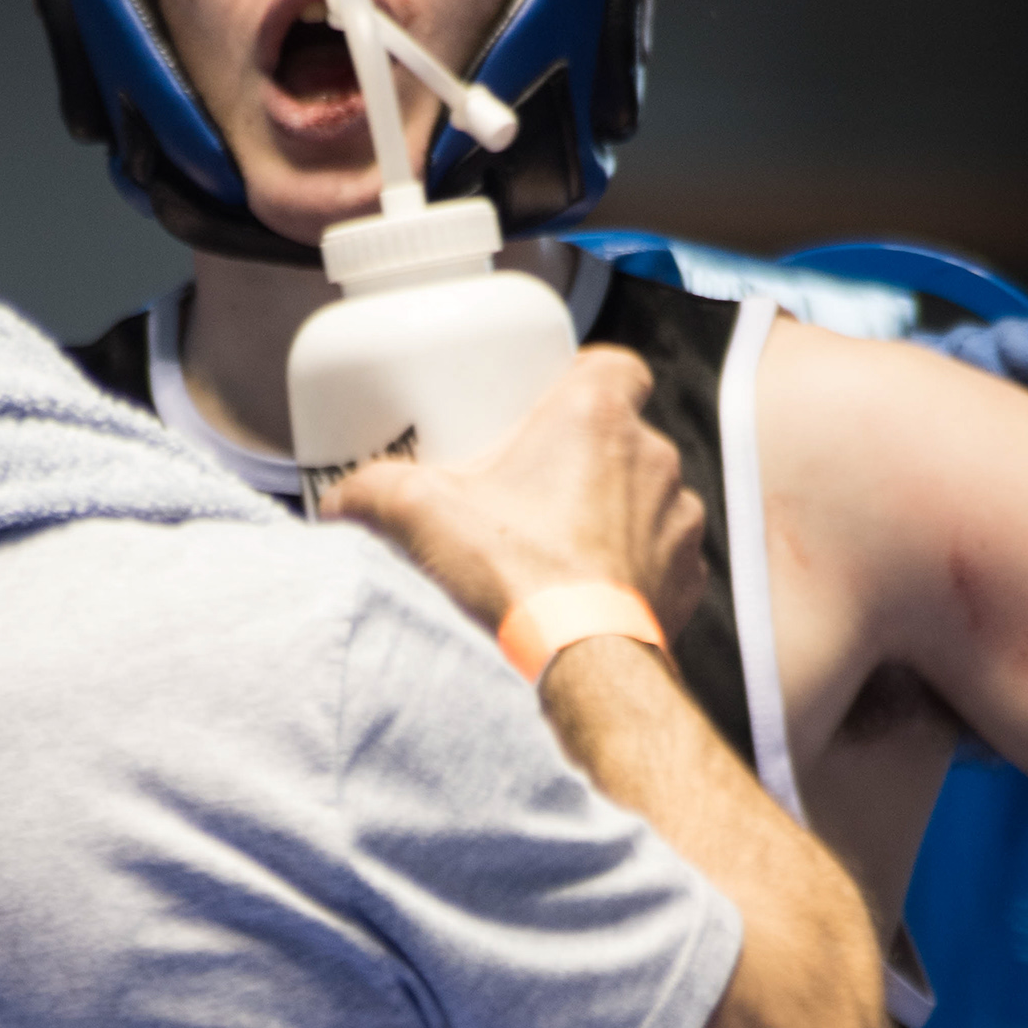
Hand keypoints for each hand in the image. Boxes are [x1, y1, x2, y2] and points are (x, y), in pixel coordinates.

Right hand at [320, 345, 707, 639]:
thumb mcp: (421, 514)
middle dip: (582, 456)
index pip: (615, 366)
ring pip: (644, 496)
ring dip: (611, 512)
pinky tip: (588, 589)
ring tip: (557, 544)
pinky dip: (631, 568)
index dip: (583, 381)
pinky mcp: (686, 576)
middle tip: (530, 486)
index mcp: (597, 415)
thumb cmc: (519, 575)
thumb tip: (341, 500)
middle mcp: (652, 456)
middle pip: (620, 435)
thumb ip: (373, 491)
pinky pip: (660, 556)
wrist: (581, 661)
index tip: (545, 407)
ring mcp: (677, 518)